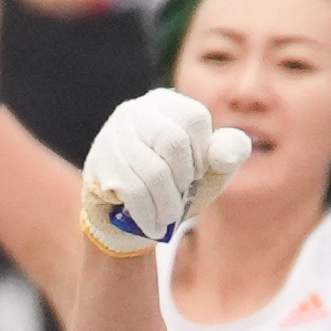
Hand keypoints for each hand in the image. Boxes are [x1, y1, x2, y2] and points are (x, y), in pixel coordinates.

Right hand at [79, 88, 249, 253]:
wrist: (128, 219)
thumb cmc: (174, 186)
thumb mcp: (210, 169)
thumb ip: (230, 153)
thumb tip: (222, 154)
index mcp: (165, 104)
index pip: (194, 117)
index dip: (203, 153)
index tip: (196, 173)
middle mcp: (135, 112)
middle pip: (173, 141)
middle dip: (184, 179)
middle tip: (182, 195)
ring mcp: (113, 137)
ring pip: (154, 172)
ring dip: (169, 205)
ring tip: (169, 217)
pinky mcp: (100, 165)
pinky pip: (134, 192)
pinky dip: (150, 215)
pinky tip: (154, 225)